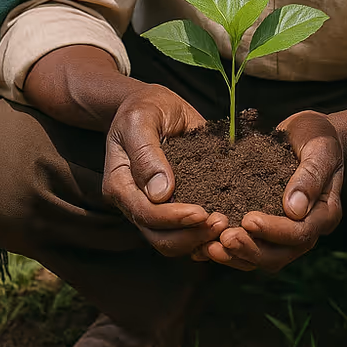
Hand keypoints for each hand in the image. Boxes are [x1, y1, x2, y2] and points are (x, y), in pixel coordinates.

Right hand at [103, 84, 228, 256]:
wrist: (152, 105)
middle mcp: (133, 202)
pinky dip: (203, 235)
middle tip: (221, 222)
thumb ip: (147, 153)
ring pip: (173, 241)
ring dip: (200, 239)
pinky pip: (185, 231)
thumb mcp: (141, 119)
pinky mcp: (171, 206)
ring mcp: (152, 208)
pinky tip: (224, 226)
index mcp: (120, 184)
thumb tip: (161, 193)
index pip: (145, 214)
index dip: (173, 218)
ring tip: (226, 225)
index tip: (203, 212)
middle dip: (191, 235)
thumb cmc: (144, 108)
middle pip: (159, 237)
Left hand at [199, 110, 343, 271]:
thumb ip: (310, 176)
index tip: (248, 219)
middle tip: (223, 239)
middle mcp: (307, 229)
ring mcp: (286, 231)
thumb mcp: (319, 148)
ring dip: (236, 255)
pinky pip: (250, 245)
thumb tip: (294, 210)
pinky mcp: (267, 226)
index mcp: (324, 213)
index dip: (274, 231)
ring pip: (262, 256)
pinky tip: (206, 244)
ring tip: (210, 247)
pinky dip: (229, 250)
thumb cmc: (318, 136)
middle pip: (279, 255)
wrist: (309, 132)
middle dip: (250, 248)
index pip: (300, 234)